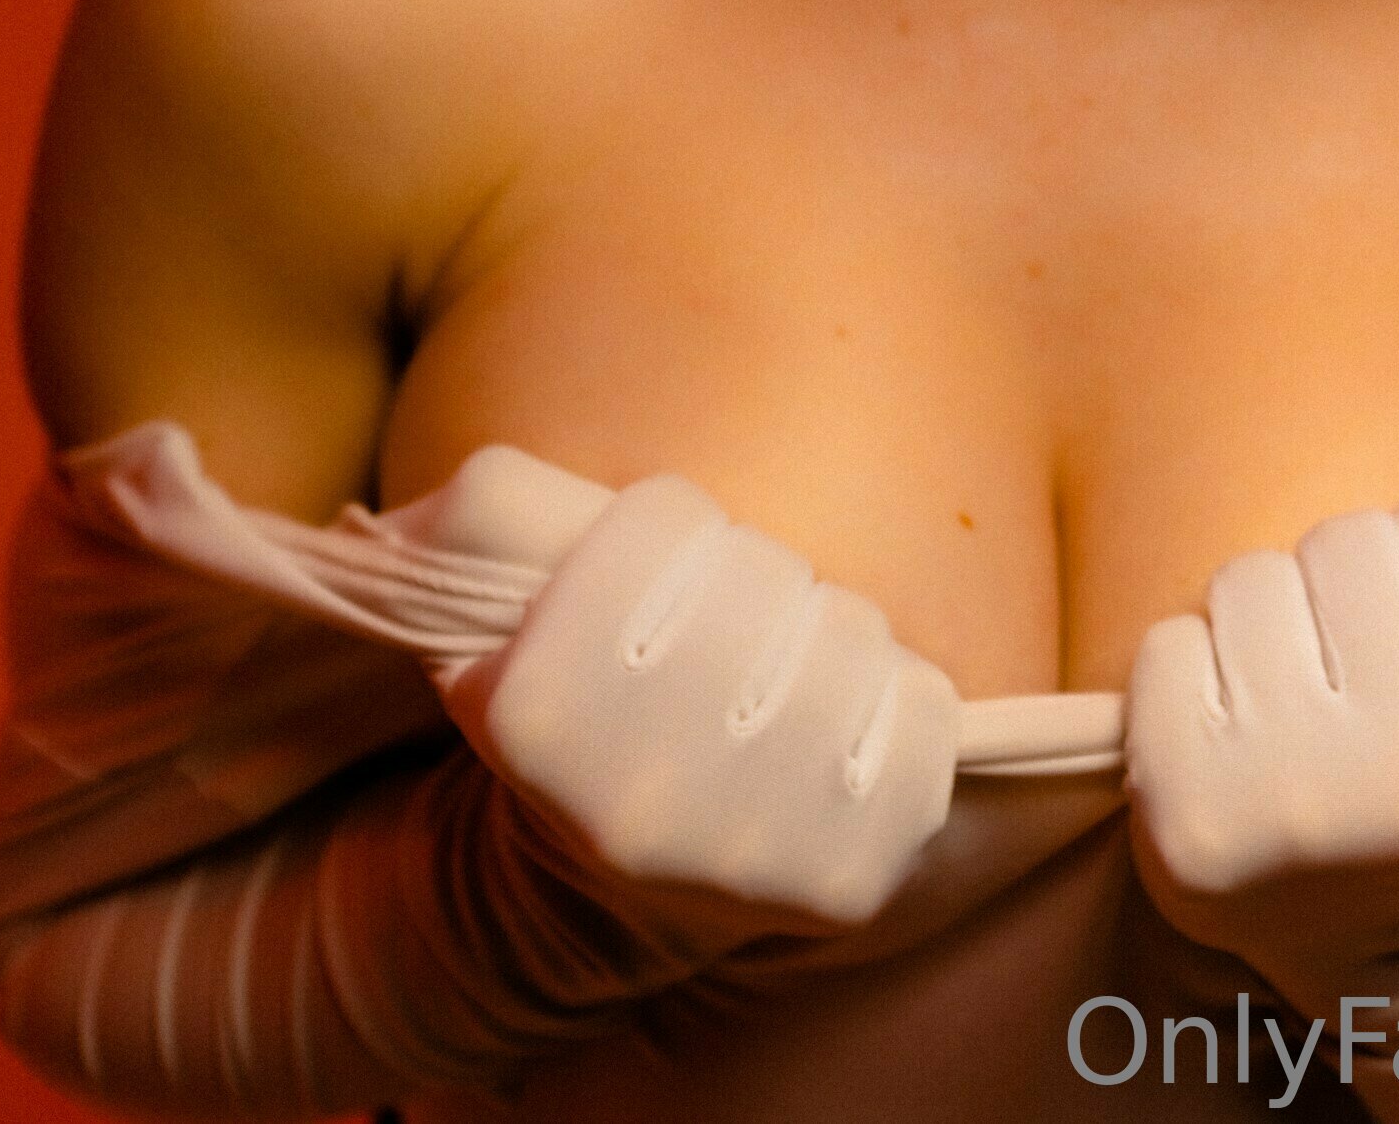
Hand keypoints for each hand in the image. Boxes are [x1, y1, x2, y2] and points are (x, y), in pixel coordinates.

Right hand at [441, 473, 960, 939]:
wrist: (618, 889)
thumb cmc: (579, 693)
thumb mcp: (489, 599)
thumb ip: (487, 512)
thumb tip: (469, 509)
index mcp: (539, 719)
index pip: (660, 520)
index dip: (661, 530)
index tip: (646, 578)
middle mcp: (639, 806)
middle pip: (765, 571)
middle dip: (750, 574)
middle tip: (721, 625)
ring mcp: (750, 858)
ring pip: (854, 633)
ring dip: (827, 630)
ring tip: (780, 673)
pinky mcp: (850, 882)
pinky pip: (929, 713)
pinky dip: (902, 697)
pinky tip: (842, 730)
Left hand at [1124, 479, 1398, 1001]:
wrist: (1388, 949)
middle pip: (1347, 537)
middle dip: (1350, 581)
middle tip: (1365, 660)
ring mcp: (1292, 801)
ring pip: (1248, 577)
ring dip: (1268, 622)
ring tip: (1302, 697)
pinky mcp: (1186, 819)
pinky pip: (1165, 647)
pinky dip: (1190, 673)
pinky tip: (1236, 734)